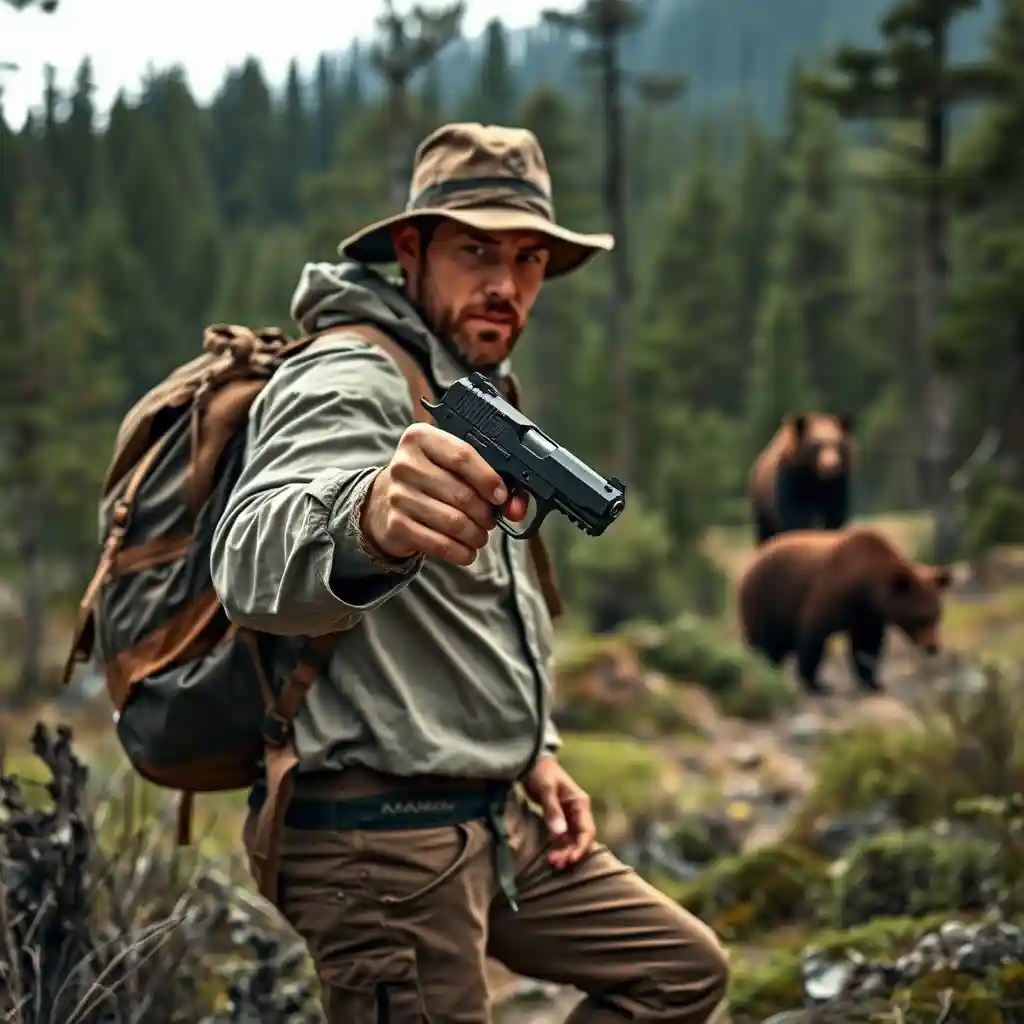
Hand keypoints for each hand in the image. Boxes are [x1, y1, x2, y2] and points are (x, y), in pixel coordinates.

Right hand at [362, 422, 527, 565]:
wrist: (384, 503)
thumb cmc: (430, 481)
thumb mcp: (453, 468)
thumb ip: (489, 480)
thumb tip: (517, 508)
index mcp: (421, 438)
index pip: (462, 456)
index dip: (488, 479)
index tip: (501, 496)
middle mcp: (405, 464)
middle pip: (462, 494)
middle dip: (485, 513)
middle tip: (490, 520)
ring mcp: (397, 495)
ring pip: (454, 522)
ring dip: (476, 535)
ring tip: (480, 535)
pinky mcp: (396, 524)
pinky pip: (439, 543)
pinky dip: (461, 552)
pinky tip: (467, 551)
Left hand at [522, 756, 595, 868]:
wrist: (531, 762)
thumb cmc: (541, 772)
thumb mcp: (546, 789)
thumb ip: (552, 810)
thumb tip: (559, 833)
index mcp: (580, 803)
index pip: (587, 830)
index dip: (581, 847)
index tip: (570, 859)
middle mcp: (578, 811)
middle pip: (581, 838)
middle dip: (572, 852)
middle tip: (556, 863)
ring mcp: (569, 815)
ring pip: (573, 839)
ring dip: (565, 852)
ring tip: (552, 862)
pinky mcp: (559, 818)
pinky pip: (564, 837)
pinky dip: (560, 847)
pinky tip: (551, 855)